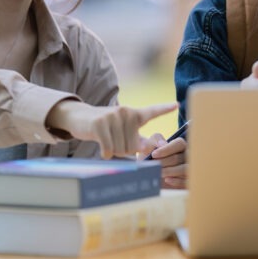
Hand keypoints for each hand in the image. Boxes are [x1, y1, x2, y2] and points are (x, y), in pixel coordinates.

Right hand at [46, 99, 175, 158]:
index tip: (177, 105)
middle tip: (113, 140)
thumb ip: (139, 141)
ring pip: (120, 150)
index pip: (152, 111)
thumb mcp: (124, 132)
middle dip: (122, 150)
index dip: (164, 109)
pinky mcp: (100, 124)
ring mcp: (113, 116)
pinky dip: (105, 153)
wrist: (80, 118)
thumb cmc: (106, 128)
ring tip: (106, 140)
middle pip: (132, 147)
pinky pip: (108, 149)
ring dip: (113, 151)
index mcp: (135, 114)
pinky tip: (101, 147)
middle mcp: (126, 112)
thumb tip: (152, 149)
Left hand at [143, 132, 187, 188]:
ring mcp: (188, 168)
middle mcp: (187, 155)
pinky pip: (186, 181)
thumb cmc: (150, 156)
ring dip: (170, 171)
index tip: (153, 154)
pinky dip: (176, 181)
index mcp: (180, 145)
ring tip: (159, 173)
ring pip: (184, 169)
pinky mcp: (186, 180)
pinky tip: (166, 180)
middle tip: (154, 166)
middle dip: (164, 162)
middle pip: (179, 158)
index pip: (179, 144)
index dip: (167, 149)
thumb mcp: (149, 145)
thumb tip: (163, 144)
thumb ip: (155, 140)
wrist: (148, 172)